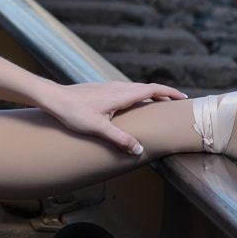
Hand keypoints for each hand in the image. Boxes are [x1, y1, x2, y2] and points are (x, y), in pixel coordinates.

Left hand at [35, 80, 185, 155]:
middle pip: (146, 89)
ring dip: (150, 96)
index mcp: (121, 94)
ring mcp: (108, 87)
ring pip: (135, 90)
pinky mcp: (101, 90)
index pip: (152, 90)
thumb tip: (139, 150)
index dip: (169, 93)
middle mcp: (117, 87)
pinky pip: (125, 92)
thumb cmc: (72, 112)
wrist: (52, 98)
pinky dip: (137, 97)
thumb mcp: (98, 128)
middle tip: (176, 105)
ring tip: (159, 107)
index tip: (183, 98)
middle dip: (163, 95)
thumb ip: (120, 139)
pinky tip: (132, 108)